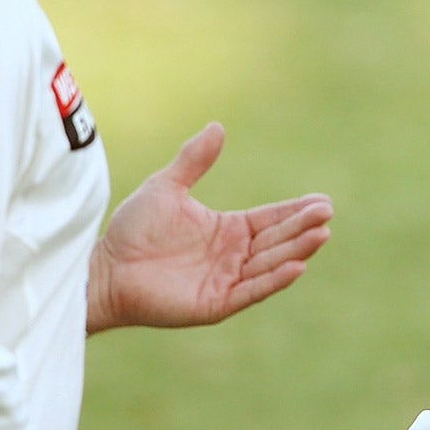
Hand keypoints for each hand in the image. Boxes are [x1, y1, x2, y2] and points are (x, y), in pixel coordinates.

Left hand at [88, 123, 332, 333]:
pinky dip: (275, 279)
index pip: (272, 219)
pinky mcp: (217, 303)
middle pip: (278, 239)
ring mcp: (228, 280)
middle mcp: (234, 255)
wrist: (103, 268)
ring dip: (297, 250)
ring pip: (271, 263)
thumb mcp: (167, 187)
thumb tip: (217, 126)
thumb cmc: (132, 230)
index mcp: (229, 230)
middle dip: (303, 227)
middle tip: (326, 213)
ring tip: (320, 234)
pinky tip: (296, 266)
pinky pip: (253, 290)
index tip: (322, 201)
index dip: (296, 210)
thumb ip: (194, 160)